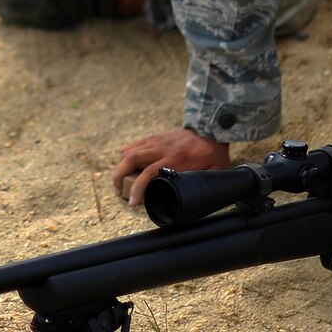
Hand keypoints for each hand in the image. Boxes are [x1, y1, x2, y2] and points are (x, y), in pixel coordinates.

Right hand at [112, 129, 229, 207]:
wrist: (210, 129)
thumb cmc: (212, 153)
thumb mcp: (212, 172)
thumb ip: (200, 184)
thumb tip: (194, 199)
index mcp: (175, 160)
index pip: (149, 173)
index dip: (137, 189)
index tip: (133, 201)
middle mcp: (162, 149)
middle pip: (131, 159)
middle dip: (119, 176)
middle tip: (118, 191)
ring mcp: (156, 141)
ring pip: (129, 151)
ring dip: (120, 166)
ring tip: (120, 180)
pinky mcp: (154, 137)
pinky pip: (134, 145)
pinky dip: (126, 155)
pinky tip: (126, 164)